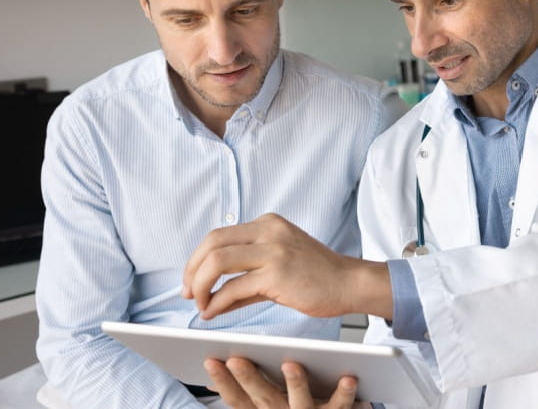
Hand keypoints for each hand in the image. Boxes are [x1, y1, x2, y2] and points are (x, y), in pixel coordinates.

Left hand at [182, 213, 392, 319]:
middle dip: (192, 270)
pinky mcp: (277, 274)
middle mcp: (268, 231)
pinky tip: (213, 312)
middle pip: (211, 243)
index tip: (190, 280)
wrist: (349, 283)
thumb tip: (213, 296)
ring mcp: (273, 251)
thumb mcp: (279, 264)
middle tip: (188, 292)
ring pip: (217, 262)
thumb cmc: (317, 276)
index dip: (197, 259)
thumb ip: (246, 275)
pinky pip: (234, 287)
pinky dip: (217, 302)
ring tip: (199, 303)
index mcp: (267, 224)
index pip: (218, 235)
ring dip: (200, 285)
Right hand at [206, 357, 361, 408]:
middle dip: (249, 378)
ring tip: (291, 364)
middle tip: (236, 359)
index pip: (237, 400)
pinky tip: (348, 377)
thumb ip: (245, 395)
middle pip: (263, 398)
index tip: (209, 360)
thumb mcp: (264, 408)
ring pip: (300, 402)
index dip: (222, 382)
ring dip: (296, 383)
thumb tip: (210, 382)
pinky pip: (340, 404)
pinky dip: (344, 392)